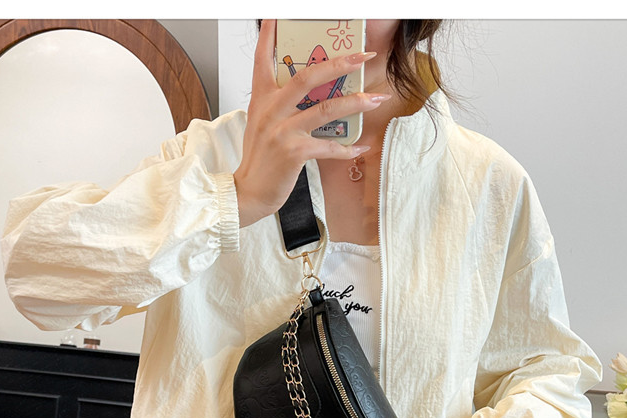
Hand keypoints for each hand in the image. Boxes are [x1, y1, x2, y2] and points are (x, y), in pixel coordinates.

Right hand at [233, 19, 389, 226]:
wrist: (250, 191)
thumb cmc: (260, 160)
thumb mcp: (262, 125)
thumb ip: (281, 106)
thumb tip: (312, 96)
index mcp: (262, 99)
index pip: (262, 59)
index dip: (271, 35)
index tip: (278, 15)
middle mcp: (271, 110)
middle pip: (307, 77)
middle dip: (339, 64)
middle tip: (362, 56)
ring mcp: (283, 131)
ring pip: (325, 109)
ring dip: (355, 103)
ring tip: (376, 99)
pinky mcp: (294, 152)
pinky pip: (329, 146)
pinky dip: (348, 148)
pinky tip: (361, 146)